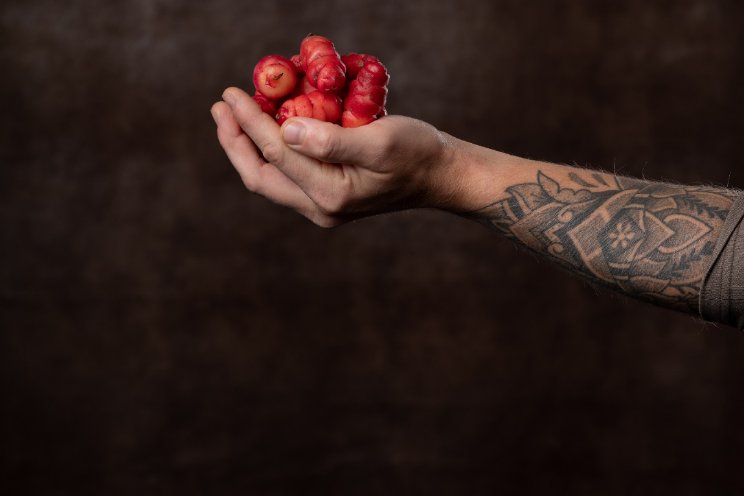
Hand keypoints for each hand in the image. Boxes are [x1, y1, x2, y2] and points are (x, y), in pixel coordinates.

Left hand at [211, 87, 463, 226]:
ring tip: (234, 114)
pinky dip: (271, 151)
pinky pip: (287, 175)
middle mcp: (320, 208)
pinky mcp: (327, 198)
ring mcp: (322, 207)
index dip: (249, 121)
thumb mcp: (380, 140)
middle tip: (221, 106)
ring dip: (248, 146)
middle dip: (235, 141)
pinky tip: (267, 126)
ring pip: (270, 178)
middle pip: (261, 176)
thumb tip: (285, 130)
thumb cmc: (417, 153)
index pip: (276, 154)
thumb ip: (331, 139)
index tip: (230, 93)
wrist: (439, 175)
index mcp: (330, 195)